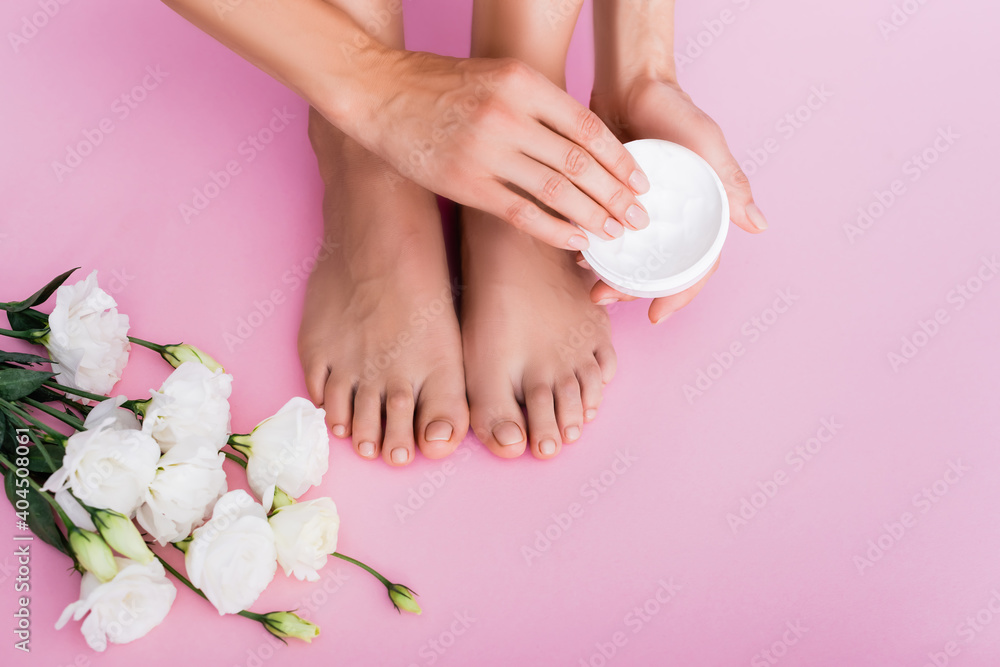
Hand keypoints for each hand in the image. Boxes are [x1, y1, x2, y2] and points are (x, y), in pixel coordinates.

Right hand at [341, 52, 650, 250]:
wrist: (377, 90)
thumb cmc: (437, 83)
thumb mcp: (495, 75)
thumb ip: (536, 104)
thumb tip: (581, 143)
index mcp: (522, 82)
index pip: (588, 126)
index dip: (620, 159)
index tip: (640, 181)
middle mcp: (508, 115)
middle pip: (579, 162)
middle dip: (616, 195)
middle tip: (639, 217)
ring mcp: (486, 151)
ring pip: (556, 190)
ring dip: (592, 216)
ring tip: (616, 234)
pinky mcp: (465, 183)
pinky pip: (521, 213)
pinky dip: (554, 229)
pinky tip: (576, 241)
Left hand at [586, 77, 767, 322]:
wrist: (632, 81)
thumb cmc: (676, 109)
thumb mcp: (707, 144)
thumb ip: (731, 182)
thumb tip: (758, 226)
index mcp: (699, 213)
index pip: (695, 266)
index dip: (680, 294)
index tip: (657, 314)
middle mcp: (669, 218)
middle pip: (655, 268)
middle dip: (632, 289)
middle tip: (606, 297)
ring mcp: (638, 211)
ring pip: (627, 256)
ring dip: (610, 274)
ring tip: (590, 282)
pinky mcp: (610, 199)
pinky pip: (603, 232)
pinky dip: (593, 246)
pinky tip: (577, 251)